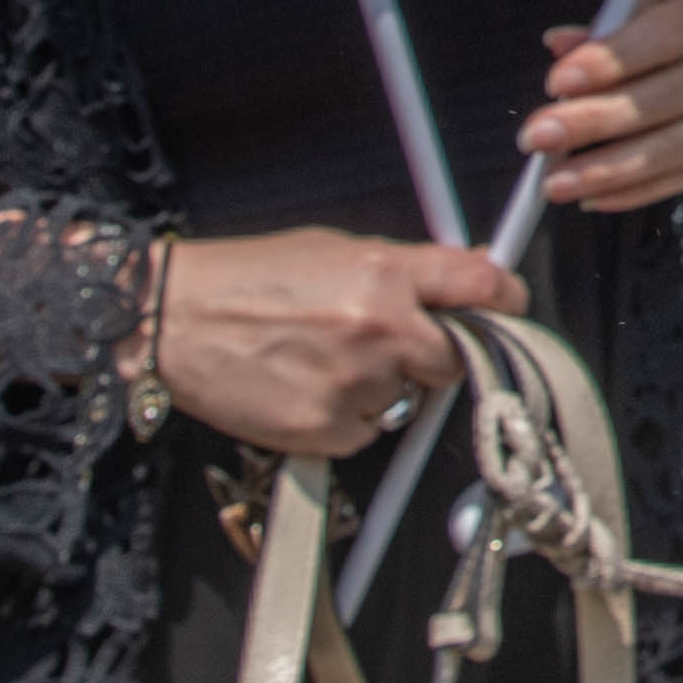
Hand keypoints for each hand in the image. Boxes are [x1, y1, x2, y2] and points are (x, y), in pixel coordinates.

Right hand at [154, 227, 525, 460]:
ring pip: (408, 400)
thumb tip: (458, 283)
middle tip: (395, 344)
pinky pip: (367, 432)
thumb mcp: (333, 250)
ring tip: (325, 360)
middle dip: (437, 354)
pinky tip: (306, 387)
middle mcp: (380, 329)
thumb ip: (402, 270)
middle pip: (457, 358)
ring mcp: (356, 385)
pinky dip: (348, 417)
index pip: (483, 286)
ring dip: (385, 387)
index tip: (509, 309)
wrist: (172, 321)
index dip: (506, 300)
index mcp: (384, 273)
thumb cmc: (246, 279)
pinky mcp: (327, 430)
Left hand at [525, 0, 682, 211]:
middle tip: (536, 137)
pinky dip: (633, 191)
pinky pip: (680, 178)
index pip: (662, 38)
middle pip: (661, 100)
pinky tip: (589, 197)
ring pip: (671, 149)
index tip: (556, 82)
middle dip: (592, 123)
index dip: (610, 62)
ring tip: (553, 183)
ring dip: (607, 170)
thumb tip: (558, 45)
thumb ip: (609, 23)